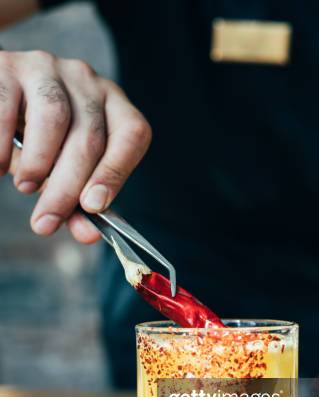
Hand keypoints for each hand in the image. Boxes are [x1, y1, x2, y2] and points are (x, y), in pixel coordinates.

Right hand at [1, 50, 150, 241]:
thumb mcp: (63, 170)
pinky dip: (2, 145)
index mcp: (113, 105)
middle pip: (89, 137)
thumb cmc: (42, 141)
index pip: (132, 134)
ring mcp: (48, 67)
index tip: (93, 206)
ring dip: (38, 163)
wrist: (0, 100)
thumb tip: (87, 235)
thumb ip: (77, 203)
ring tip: (25, 187)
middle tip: (46, 222)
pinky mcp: (8, 65)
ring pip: (54, 118)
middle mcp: (87, 80)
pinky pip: (8, 108)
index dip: (115, 173)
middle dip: (66, 188)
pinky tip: (0, 166)